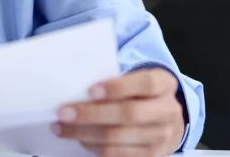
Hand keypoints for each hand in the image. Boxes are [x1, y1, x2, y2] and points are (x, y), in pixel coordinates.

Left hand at [54, 68, 184, 156]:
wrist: (165, 120)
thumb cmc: (140, 94)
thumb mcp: (135, 80)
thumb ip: (114, 81)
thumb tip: (76, 87)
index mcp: (164, 84)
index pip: (146, 83)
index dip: (118, 87)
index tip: (90, 90)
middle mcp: (167, 111)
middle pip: (129, 114)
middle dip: (91, 114)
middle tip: (63, 112)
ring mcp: (161, 136)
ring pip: (119, 138)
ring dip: (85, 134)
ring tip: (62, 128)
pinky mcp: (151, 156)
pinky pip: (118, 154)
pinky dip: (94, 147)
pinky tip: (79, 139)